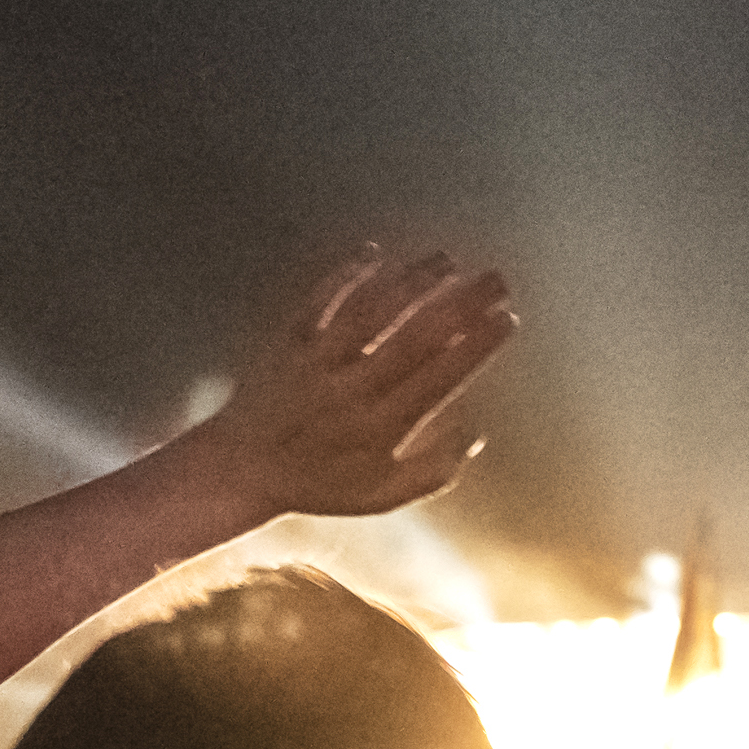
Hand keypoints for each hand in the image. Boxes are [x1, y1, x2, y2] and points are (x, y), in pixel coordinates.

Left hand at [179, 247, 515, 517]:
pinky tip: (374, 251)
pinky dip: (346, 276)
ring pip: (372, 313)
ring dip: (411, 282)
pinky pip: (319, 303)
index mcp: (380, 426)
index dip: (477, 345)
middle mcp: (353, 389)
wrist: (242, 470)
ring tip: (447, 261)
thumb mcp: (381, 496)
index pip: (440, 376)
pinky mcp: (289, 343)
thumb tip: (477, 435)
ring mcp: (319, 362)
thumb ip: (433, 471)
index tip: (506, 318)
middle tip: (494, 279)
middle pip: (415, 337)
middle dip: (460, 304)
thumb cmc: (317, 484)